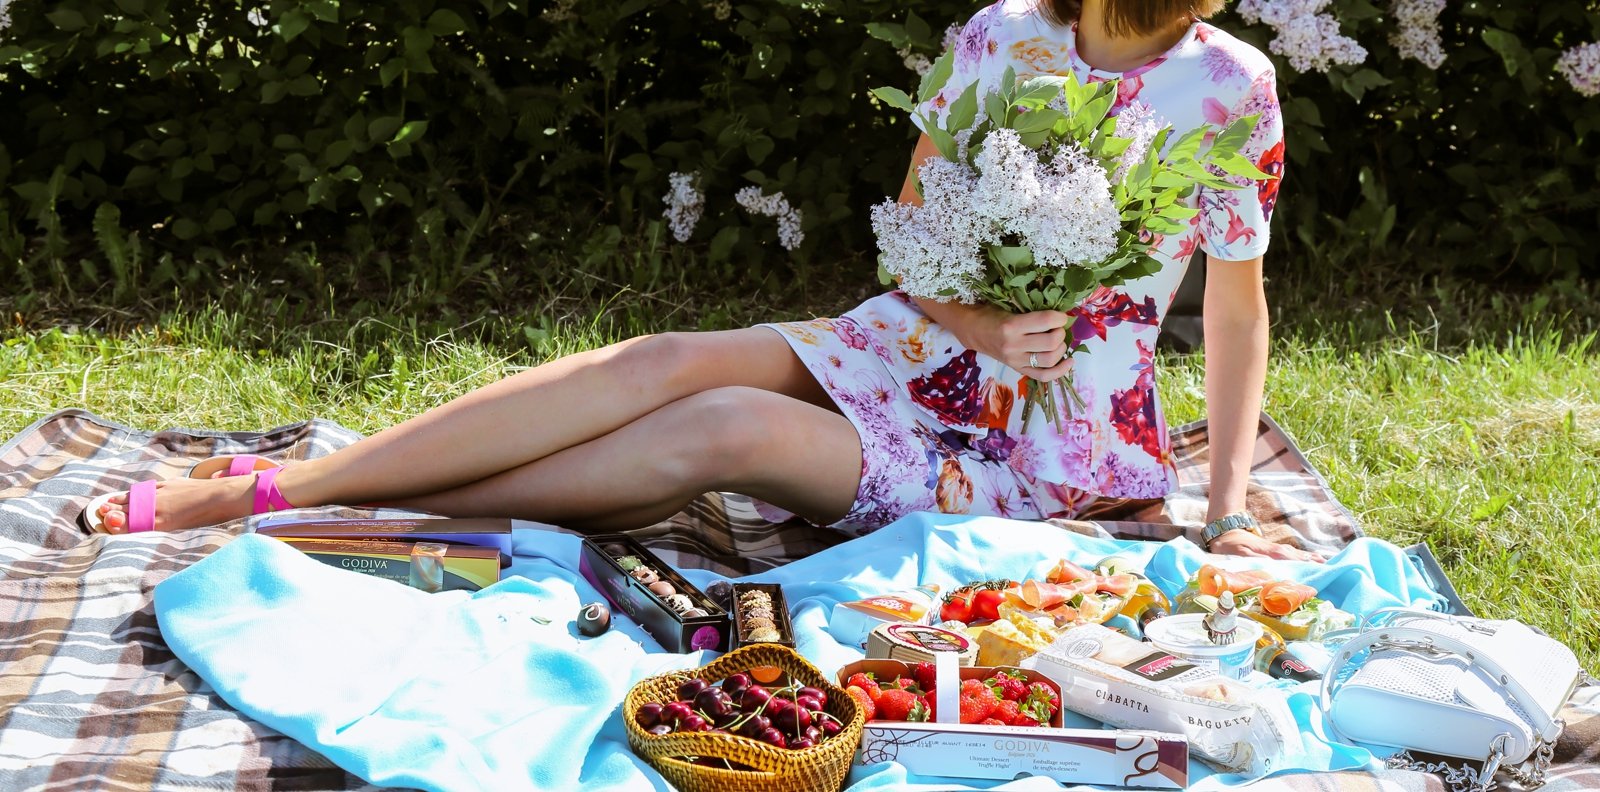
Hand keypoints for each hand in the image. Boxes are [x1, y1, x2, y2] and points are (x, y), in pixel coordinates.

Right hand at [963, 305, 1075, 381]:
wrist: (972, 331)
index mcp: (1012, 325)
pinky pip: (1043, 376)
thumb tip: (1061, 315)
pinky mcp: (1018, 369)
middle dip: (1061, 332)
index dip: (1060, 317)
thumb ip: (1032, 313)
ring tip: (1059, 342)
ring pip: (1050, 359)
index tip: (1061, 316)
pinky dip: (1060, 371)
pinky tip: (1069, 362)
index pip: (1046, 321)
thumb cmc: (991, 314)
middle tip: (1058, 328)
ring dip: (1061, 349)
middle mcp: (1014, 345)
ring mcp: (1016, 360)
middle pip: (1051, 341)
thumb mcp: (1009, 307)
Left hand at [1208, 529, 1326, 562]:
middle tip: (1329, 568)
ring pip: (1297, 554)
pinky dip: (1303, 556)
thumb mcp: (1238, 552)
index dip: (1303, 565)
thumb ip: (1253, 558)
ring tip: (1325, 563)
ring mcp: (1276, 549)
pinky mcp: (1273, 549)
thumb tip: (1269, 563)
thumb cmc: (1230, 545)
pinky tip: (1310, 558)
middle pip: (1298, 557)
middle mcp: (1276, 550)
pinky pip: (1292, 553)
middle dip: (1312, 562)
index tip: (1317, 570)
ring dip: (1310, 558)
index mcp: (1270, 553)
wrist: (1226, 530)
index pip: (1290, 560)